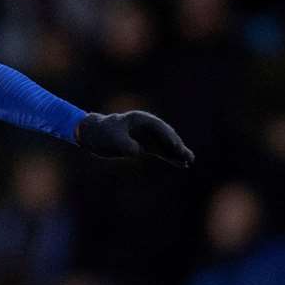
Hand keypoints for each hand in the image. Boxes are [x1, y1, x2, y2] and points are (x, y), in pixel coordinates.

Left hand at [75, 111, 194, 166]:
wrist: (94, 135)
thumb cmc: (102, 133)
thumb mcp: (111, 138)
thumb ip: (124, 143)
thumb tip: (137, 152)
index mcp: (140, 119)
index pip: (158, 127)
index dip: (167, 136)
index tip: (175, 146)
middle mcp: (147, 127)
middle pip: (166, 135)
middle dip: (177, 146)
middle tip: (186, 155)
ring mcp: (147, 136)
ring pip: (166, 145)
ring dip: (177, 153)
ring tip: (189, 161)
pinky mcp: (146, 146)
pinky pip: (161, 152)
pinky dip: (171, 157)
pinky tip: (182, 164)